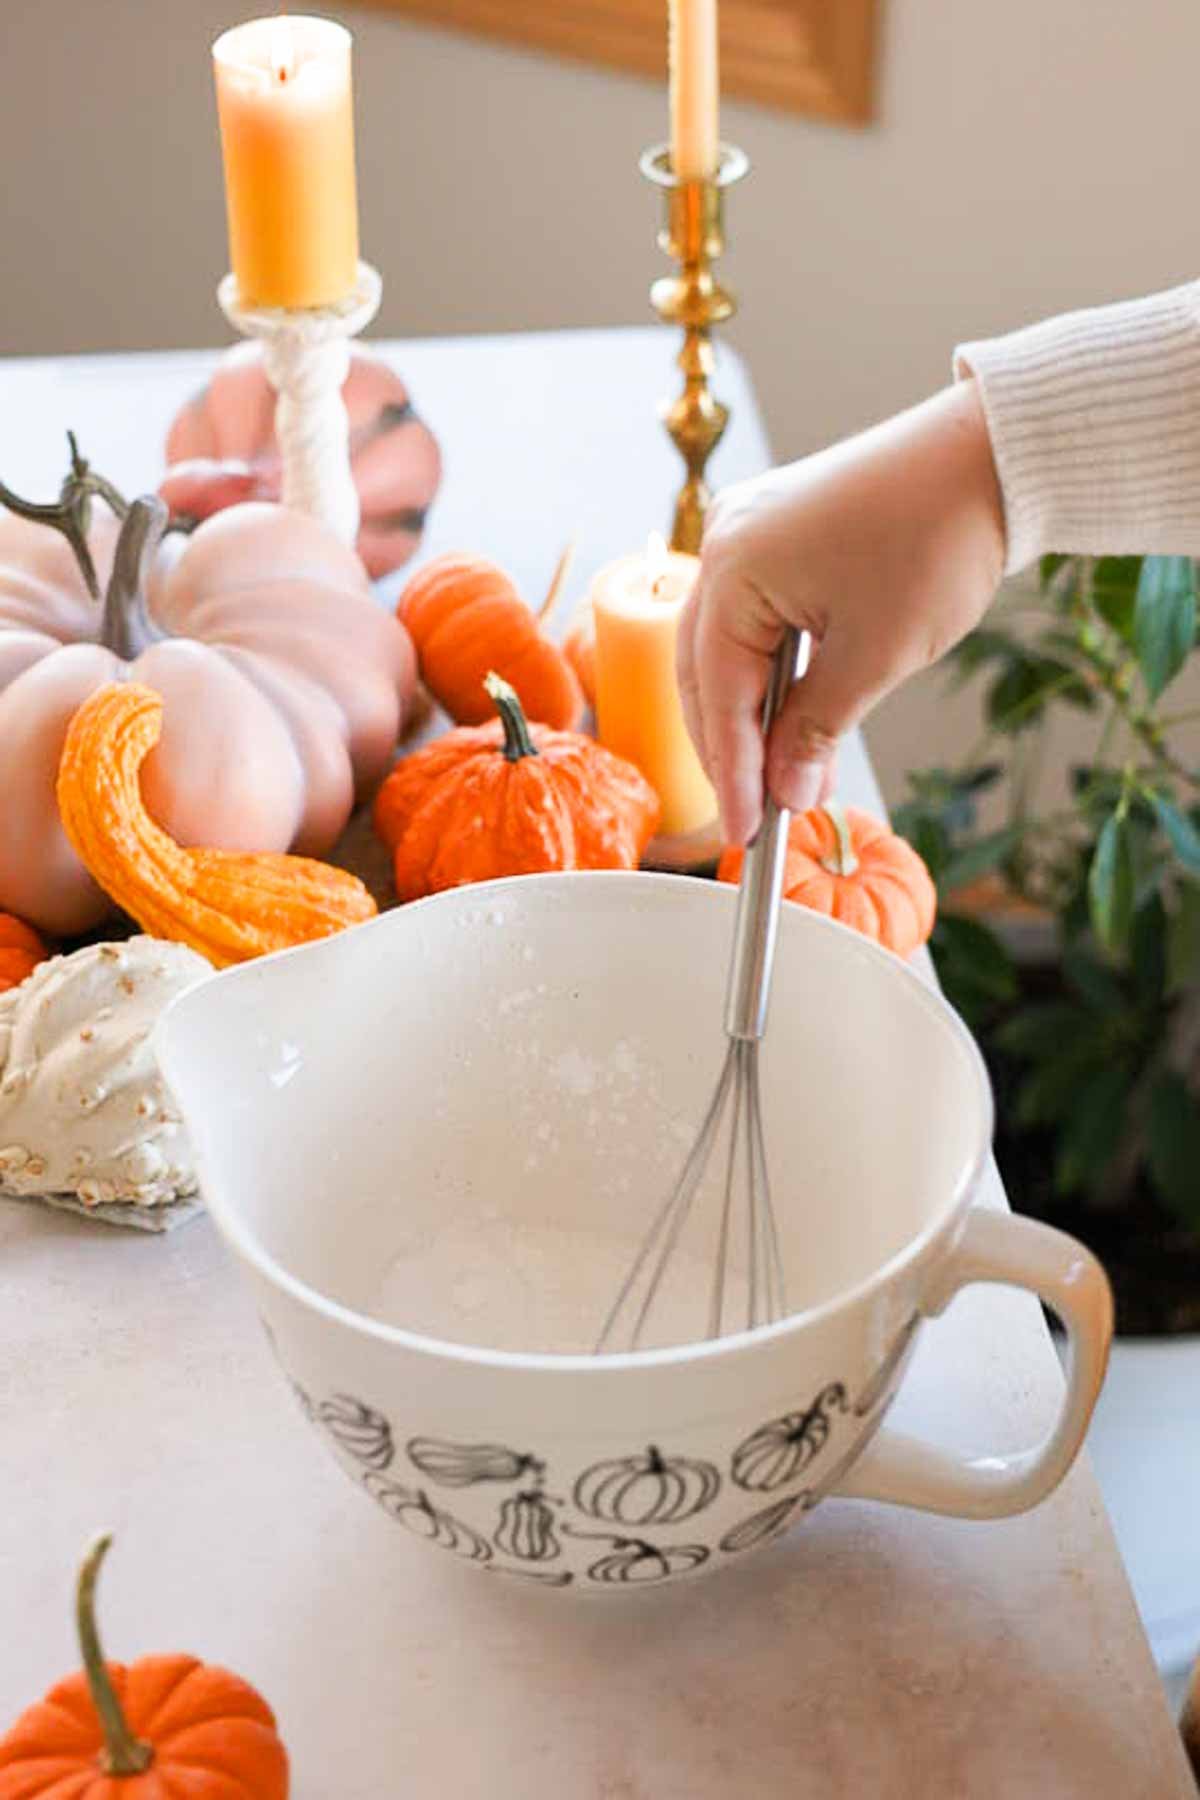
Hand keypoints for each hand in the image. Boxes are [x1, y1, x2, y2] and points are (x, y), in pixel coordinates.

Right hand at [677, 379, 1005, 844]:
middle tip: (759, 814)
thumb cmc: (939, 538)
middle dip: (731, 747)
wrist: (990, 457)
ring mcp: (747, 531)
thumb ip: (818, 730)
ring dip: (750, 713)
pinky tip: (793, 715)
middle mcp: (724, 542)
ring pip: (723, 646)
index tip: (746, 834)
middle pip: (703, 671)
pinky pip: (750, 615)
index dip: (732, 773)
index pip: (717, 693)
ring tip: (785, 775)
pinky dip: (767, 671)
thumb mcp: (877, 656)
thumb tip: (786, 791)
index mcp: (734, 568)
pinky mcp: (775, 530)